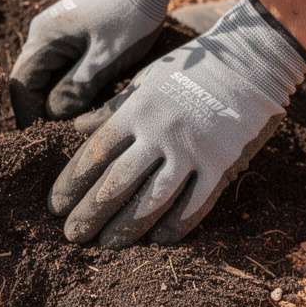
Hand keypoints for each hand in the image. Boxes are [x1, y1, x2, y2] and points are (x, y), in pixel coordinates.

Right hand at [9, 0, 191, 127]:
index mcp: (43, 38)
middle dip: (41, 110)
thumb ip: (75, 88)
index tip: (44, 138)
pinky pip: (60, 67)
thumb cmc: (129, 15)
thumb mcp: (105, 58)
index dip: (29, 115)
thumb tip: (52, 116)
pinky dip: (66, 86)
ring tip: (70, 124)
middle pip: (30, 82)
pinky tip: (82, 102)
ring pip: (46, 76)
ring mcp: (56, 33)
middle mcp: (42, 34)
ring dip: (54, 99)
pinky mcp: (71, 34)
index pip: (21, 86)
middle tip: (59, 136)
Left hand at [49, 0, 305, 247]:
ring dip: (126, 228)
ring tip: (106, 245)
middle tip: (72, 235)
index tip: (55, 206)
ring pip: (152, 200)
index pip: (94, 155)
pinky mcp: (222, 164)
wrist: (250, 60)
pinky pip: (195, 204)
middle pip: (116, 184)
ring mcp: (192, 151)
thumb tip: (76, 129)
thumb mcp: (143, 82)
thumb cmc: (190, 71)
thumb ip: (111, 109)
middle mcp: (160, 134)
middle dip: (90, 214)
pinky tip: (157, 240)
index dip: (71, 184)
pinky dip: (175, 226)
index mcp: (136, 112)